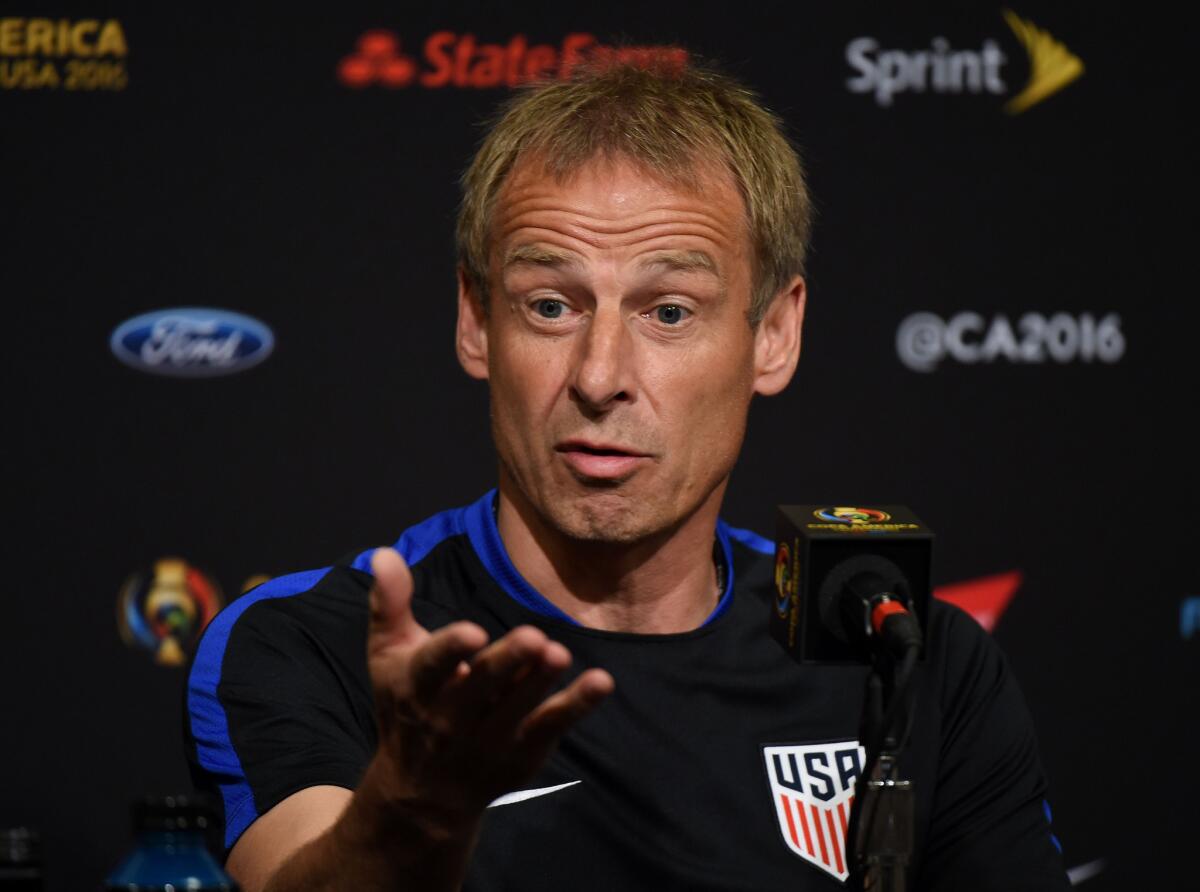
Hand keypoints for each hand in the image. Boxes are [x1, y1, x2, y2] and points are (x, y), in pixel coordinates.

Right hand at [365, 547, 613, 834]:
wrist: (420, 792)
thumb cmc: (405, 705)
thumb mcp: (387, 655)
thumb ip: (389, 603)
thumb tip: (385, 552)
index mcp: (416, 686)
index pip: (433, 666)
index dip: (452, 649)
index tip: (474, 631)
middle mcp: (449, 718)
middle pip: (481, 687)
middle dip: (506, 663)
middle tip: (534, 636)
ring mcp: (487, 739)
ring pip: (517, 708)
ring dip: (539, 681)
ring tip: (560, 653)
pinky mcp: (520, 754)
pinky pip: (550, 728)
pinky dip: (576, 707)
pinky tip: (600, 682)